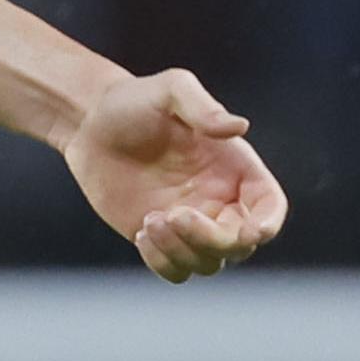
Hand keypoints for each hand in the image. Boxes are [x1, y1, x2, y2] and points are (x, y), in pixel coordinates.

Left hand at [61, 70, 286, 280]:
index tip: (251, 231)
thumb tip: (239, 126)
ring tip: (149, 220)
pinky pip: (176, 271)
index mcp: (235, 168)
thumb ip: (203, 107)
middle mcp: (220, 200)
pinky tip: (141, 232)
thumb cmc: (136, 101)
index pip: (269, 206)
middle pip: (239, 244)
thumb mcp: (170, 90)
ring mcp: (191, 224)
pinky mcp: (160, 238)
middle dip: (213, 239)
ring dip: (183, 250)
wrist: (90, 123)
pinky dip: (163, 263)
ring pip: (209, 263)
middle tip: (174, 214)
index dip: (267, 223)